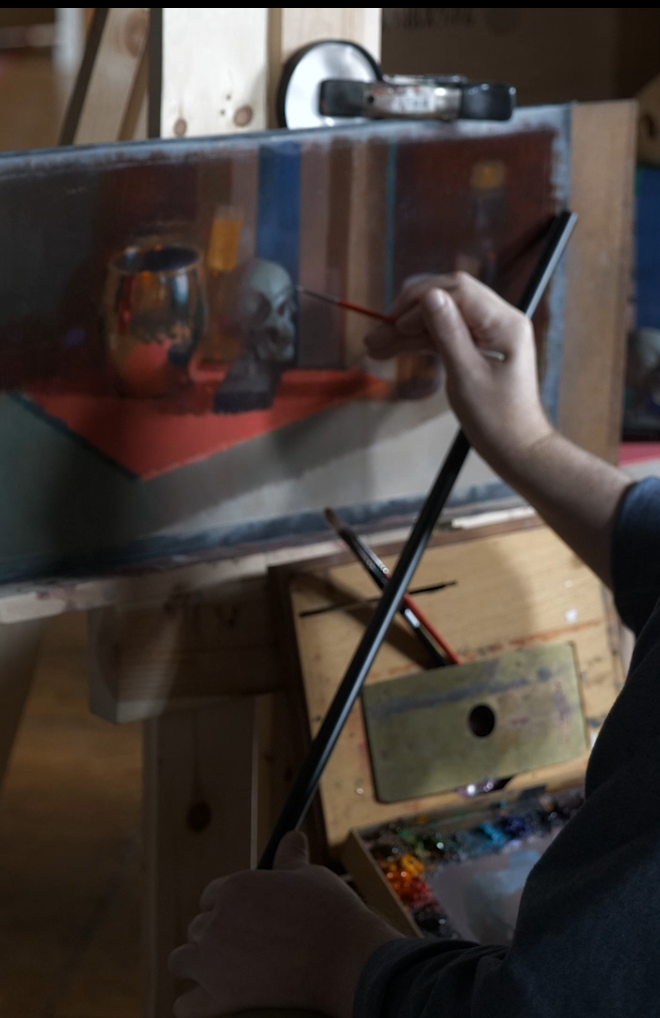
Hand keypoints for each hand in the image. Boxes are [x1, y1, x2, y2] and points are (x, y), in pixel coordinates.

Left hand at [169, 831, 402, 1017]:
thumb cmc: (332, 915)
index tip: (241, 921)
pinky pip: (185, 1004)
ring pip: (182, 960)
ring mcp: (213, 962)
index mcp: (236, 888)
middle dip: (216, 937)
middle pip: (198, 928)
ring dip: (199, 966)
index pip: (210, 897)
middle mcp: (217, 922)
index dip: (225, 909)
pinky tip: (211, 1003)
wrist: (348, 962)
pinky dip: (195, 1004)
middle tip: (243, 951)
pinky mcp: (218, 1001)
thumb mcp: (310, 876)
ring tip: (223, 974)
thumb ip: (290, 859)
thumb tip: (291, 836)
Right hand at [366, 272, 553, 473]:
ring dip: (407, 331)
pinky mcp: (477, 347)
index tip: (395, 324)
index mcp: (504, 323)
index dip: (422, 300)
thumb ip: (448, 332)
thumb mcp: (467, 376)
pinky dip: (418, 342)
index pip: (459, 290)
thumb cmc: (497, 419)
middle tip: (377, 334)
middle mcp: (499, 320)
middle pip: (447, 299)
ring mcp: (488, 333)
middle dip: (409, 314)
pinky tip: (391, 350)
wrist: (516, 449)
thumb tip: (429, 295)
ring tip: (374, 346)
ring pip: (440, 318)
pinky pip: (444, 335)